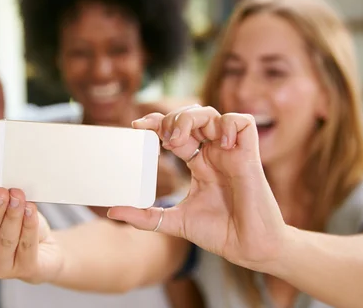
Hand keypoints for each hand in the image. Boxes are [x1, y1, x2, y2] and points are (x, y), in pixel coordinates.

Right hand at [0, 175, 60, 283]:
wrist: (46, 249)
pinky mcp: (24, 270)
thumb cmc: (19, 227)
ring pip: (5, 240)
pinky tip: (31, 210)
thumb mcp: (5, 211)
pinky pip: (26, 246)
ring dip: (12, 216)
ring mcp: (0, 269)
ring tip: (19, 197)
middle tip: (1, 191)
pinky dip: (29, 226)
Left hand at [108, 106, 287, 270]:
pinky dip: (228, 124)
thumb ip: (145, 216)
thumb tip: (113, 211)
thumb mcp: (174, 222)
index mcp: (199, 163)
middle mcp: (214, 153)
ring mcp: (231, 151)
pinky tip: (218, 144)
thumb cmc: (219, 233)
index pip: (176, 132)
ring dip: (191, 118)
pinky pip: (243, 121)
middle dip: (171, 119)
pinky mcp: (249, 154)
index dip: (157, 123)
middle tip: (161, 138)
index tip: (137, 126)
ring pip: (212, 113)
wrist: (248, 248)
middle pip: (192, 116)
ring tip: (178, 139)